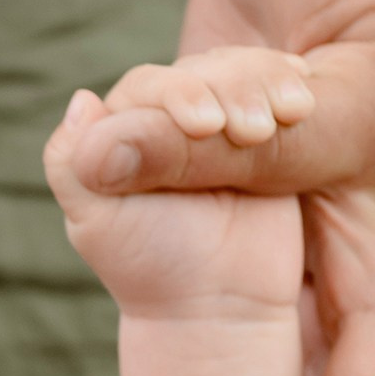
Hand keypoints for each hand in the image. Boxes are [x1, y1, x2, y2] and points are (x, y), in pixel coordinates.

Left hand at [46, 51, 307, 323]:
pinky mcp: (268, 131)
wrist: (218, 305)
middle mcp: (170, 115)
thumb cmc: (151, 267)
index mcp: (123, 127)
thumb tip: (81, 100)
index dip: (177, 95)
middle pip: (204, 70)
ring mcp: (222, 119)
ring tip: (288, 113)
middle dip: (231, 88)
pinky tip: (301, 98)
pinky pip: (278, 91)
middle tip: (253, 129)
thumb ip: (73, 163)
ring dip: (265, 83)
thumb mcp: (97, 222)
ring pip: (244, 72)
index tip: (204, 125)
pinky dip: (290, 87)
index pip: (149, 85)